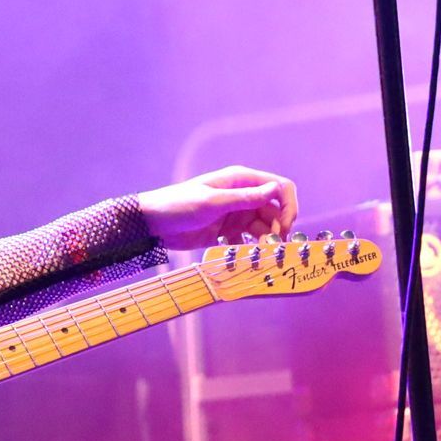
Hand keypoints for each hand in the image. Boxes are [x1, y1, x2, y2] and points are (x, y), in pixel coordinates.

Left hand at [136, 165, 299, 249]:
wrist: (152, 223)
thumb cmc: (178, 205)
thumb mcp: (213, 202)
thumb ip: (245, 198)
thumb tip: (276, 189)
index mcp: (241, 180)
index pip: (280, 188)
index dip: (289, 206)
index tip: (285, 227)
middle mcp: (242, 196)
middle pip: (275, 211)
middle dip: (279, 229)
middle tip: (273, 248)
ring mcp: (235, 215)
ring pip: (263, 229)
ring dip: (265, 242)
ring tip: (260, 255)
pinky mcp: (226, 232)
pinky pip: (246, 242)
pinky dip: (249, 251)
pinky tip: (244, 259)